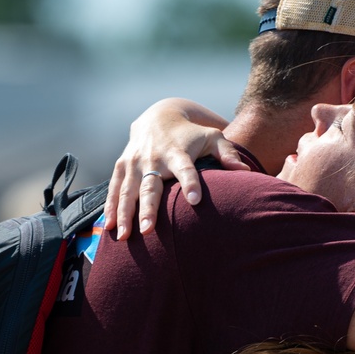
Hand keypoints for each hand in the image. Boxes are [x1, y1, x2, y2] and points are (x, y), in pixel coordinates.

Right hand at [104, 98, 247, 239]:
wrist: (160, 116)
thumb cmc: (191, 134)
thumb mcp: (212, 138)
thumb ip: (229, 154)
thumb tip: (247, 171)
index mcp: (178, 153)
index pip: (186, 169)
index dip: (190, 183)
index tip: (195, 201)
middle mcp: (154, 158)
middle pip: (151, 186)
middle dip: (147, 209)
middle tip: (147, 231)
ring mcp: (135, 162)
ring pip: (128, 191)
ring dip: (124, 214)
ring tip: (123, 237)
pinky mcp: (122, 166)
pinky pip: (114, 189)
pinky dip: (110, 207)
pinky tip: (107, 227)